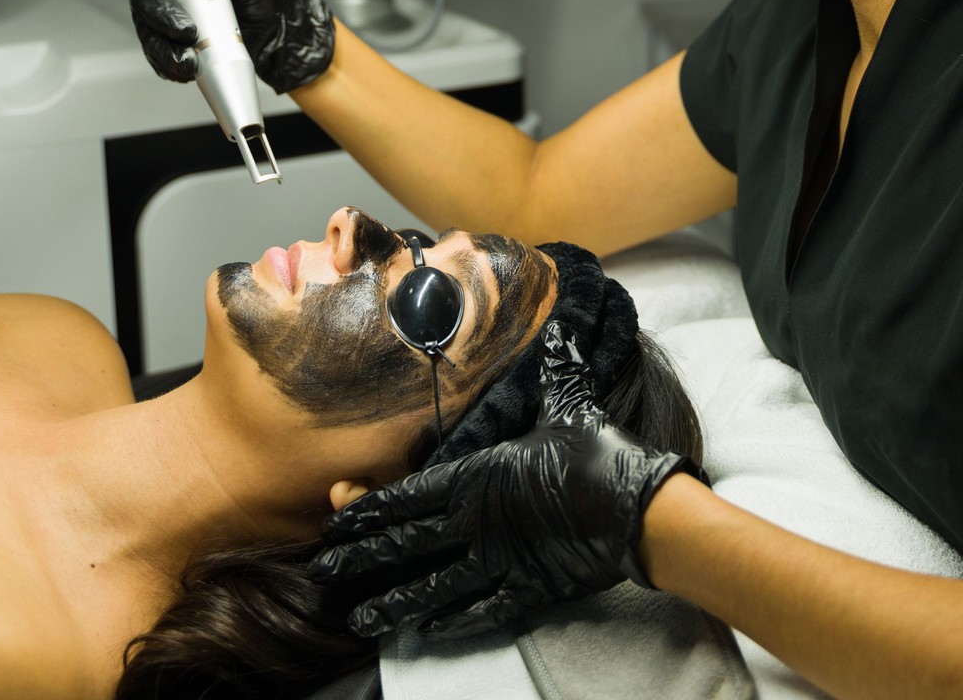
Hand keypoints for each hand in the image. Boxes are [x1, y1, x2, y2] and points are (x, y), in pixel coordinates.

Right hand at [127, 0, 334, 92]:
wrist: (272, 23)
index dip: (157, 7)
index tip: (183, 25)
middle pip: (145, 19)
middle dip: (161, 37)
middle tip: (188, 45)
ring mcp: (167, 26)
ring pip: (152, 44)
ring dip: (166, 58)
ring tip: (189, 66)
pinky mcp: (177, 48)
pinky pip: (164, 62)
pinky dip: (172, 70)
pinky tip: (188, 73)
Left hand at [311, 321, 698, 637]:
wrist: (639, 509)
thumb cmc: (601, 452)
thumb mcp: (571, 404)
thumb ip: (555, 373)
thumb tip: (559, 332)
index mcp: (479, 475)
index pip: (409, 493)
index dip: (369, 507)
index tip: (336, 517)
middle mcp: (477, 522)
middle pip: (404, 543)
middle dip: (360, 556)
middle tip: (323, 569)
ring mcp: (499, 561)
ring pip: (430, 587)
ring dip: (392, 602)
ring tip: (358, 618)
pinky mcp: (526, 591)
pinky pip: (478, 610)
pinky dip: (449, 621)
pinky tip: (424, 629)